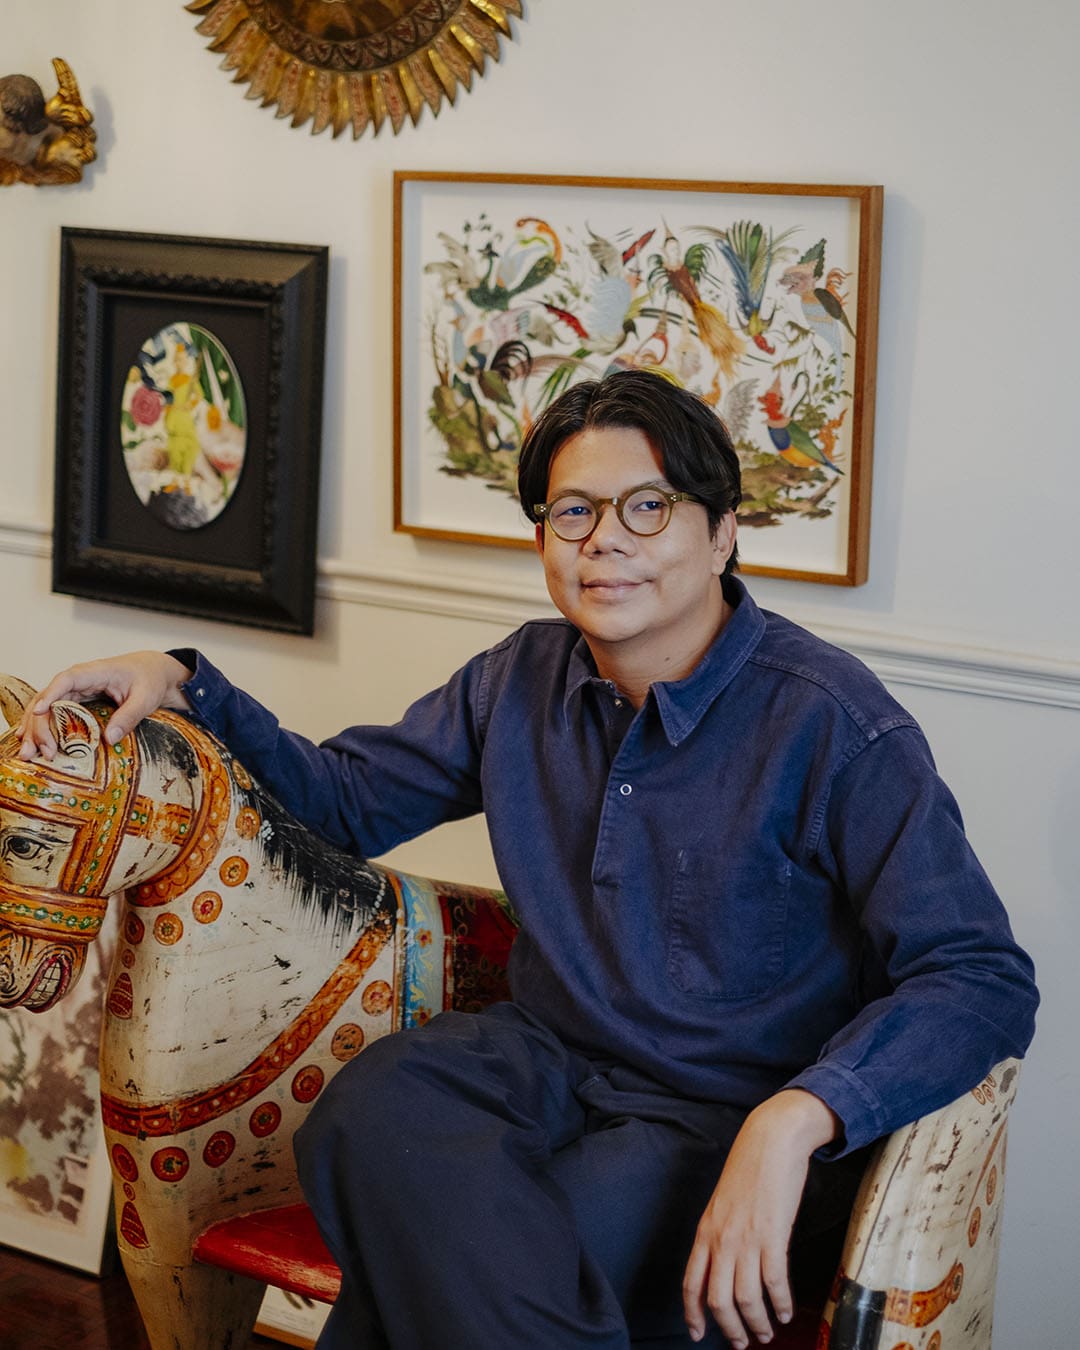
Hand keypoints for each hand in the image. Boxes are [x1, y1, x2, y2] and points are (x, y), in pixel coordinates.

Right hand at [15, 652, 194, 759]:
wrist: (153, 671)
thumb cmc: (150, 679)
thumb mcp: (145, 698)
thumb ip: (129, 716)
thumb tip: (110, 739)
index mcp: (96, 672)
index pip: (67, 680)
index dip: (51, 695)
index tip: (39, 712)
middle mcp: (79, 679)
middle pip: (49, 698)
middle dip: (39, 724)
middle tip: (39, 750)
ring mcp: (75, 691)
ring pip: (46, 707)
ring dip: (35, 729)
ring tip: (29, 753)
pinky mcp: (76, 701)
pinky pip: (54, 713)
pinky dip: (42, 728)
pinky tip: (33, 743)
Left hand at [682, 1090, 838, 1347]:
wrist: (771, 1140)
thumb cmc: (749, 1169)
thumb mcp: (723, 1203)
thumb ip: (720, 1233)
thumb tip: (724, 1265)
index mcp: (705, 1231)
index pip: (690, 1283)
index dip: (693, 1314)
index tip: (698, 1334)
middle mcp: (721, 1239)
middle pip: (718, 1300)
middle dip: (731, 1329)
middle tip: (744, 1343)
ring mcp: (746, 1238)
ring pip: (746, 1299)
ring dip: (758, 1323)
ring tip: (767, 1332)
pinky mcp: (773, 1235)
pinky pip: (774, 1282)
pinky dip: (781, 1304)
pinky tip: (786, 1311)